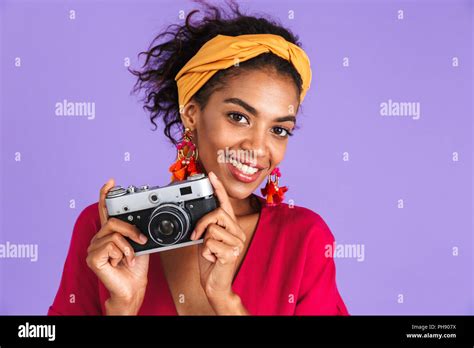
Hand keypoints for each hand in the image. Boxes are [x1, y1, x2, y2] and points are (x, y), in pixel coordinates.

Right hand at [86, 179, 149, 314]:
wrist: (133, 286)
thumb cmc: (136, 266)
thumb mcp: (140, 243)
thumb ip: (137, 229)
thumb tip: (143, 218)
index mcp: (110, 233)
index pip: (105, 210)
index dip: (106, 195)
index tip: (111, 181)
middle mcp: (99, 238)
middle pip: (113, 221)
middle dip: (131, 229)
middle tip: (141, 241)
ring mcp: (93, 248)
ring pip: (114, 234)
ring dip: (129, 247)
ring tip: (129, 258)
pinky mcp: (93, 258)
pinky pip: (111, 245)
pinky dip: (122, 253)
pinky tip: (120, 263)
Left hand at [191, 172, 248, 313]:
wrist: (216, 285)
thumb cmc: (211, 262)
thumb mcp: (206, 240)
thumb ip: (206, 227)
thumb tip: (197, 217)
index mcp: (231, 227)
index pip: (225, 204)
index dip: (218, 188)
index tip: (211, 175)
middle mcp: (237, 232)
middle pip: (218, 213)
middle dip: (202, 223)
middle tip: (196, 236)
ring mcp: (236, 243)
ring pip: (212, 229)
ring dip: (204, 242)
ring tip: (209, 251)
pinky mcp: (231, 253)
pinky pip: (210, 244)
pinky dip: (205, 253)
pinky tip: (212, 259)